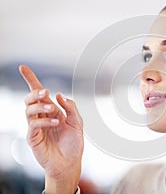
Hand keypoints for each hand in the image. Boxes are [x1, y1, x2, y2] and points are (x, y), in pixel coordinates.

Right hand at [19, 65, 83, 192]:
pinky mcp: (33, 137)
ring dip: (40, 106)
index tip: (23, 67)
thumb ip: (70, 108)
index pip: (39, 93)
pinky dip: (43, 121)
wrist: (70, 162)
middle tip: (45, 92)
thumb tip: (59, 95)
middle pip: (30, 98)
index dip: (31, 80)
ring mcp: (36, 126)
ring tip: (53, 110)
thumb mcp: (77, 122)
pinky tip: (55, 122)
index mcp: (52, 110)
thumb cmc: (73, 143)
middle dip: (35, 92)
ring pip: (29, 109)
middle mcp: (42, 116)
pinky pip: (33, 124)